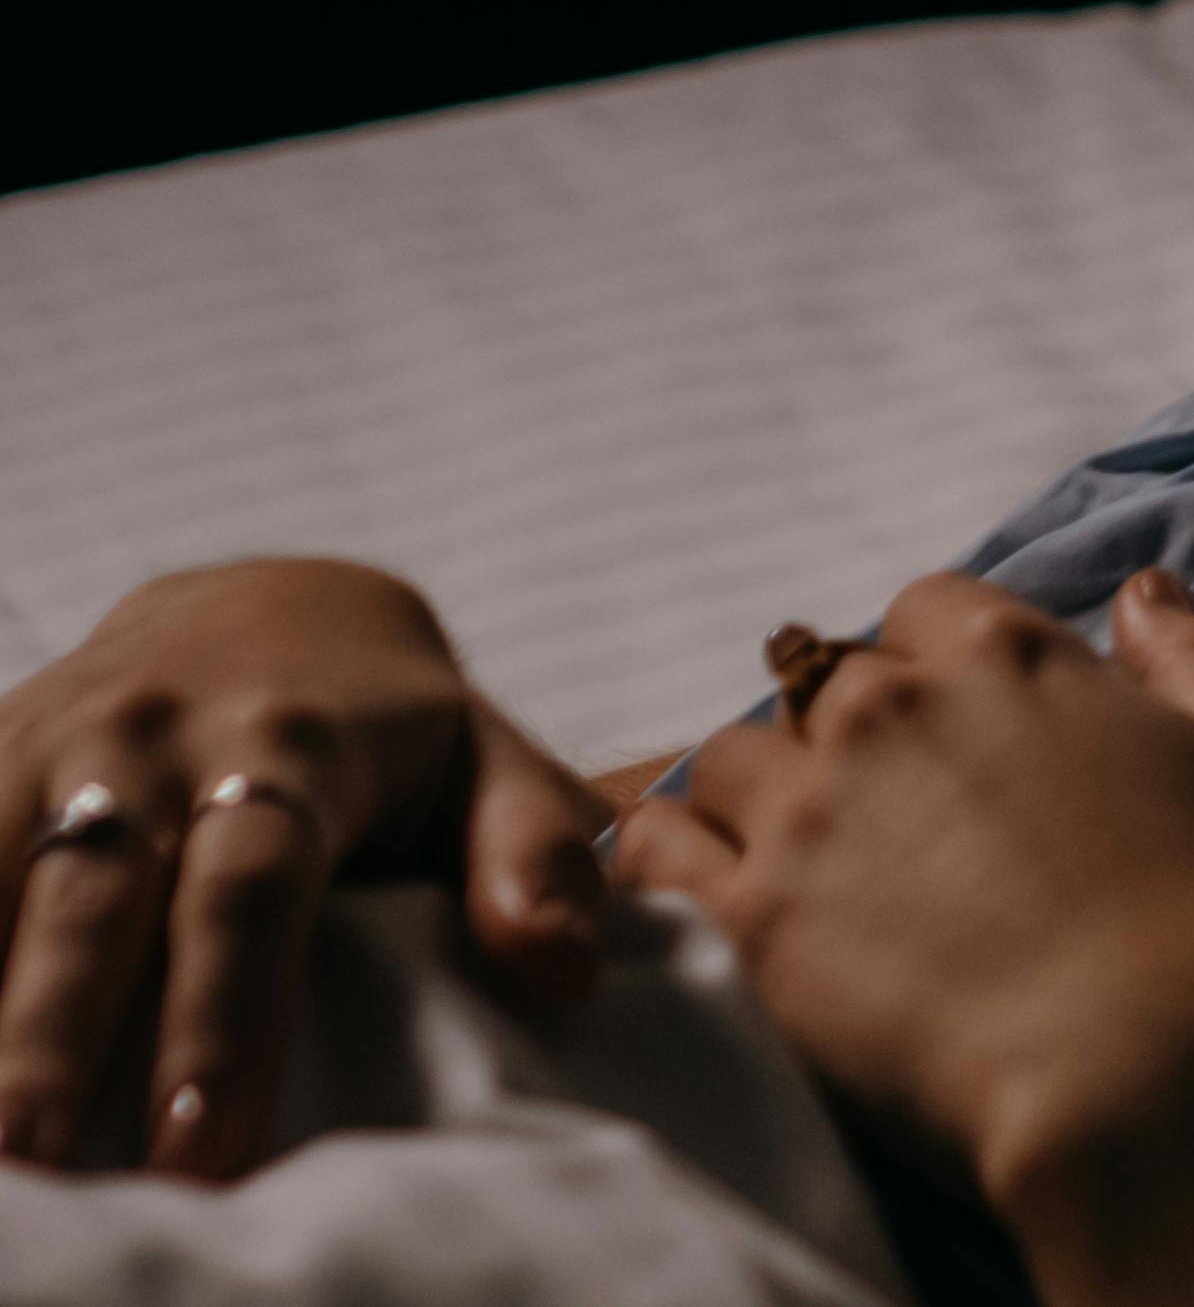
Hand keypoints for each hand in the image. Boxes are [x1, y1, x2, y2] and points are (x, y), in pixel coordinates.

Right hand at [0, 559, 607, 1175]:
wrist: (261, 605)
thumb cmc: (393, 726)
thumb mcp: (488, 761)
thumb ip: (534, 855)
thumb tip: (565, 972)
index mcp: (291, 742)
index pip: (253, 891)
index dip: (225, 1016)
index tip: (202, 1148)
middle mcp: (151, 738)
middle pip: (95, 904)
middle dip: (55, 1041)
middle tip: (38, 1165)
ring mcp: (46, 749)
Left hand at [616, 568, 1193, 1216]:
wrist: (1148, 1074)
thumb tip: (1145, 588)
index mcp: (1010, 659)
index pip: (930, 608)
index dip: (943, 663)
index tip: (965, 729)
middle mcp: (893, 711)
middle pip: (828, 681)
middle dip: (856, 734)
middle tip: (897, 817)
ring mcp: (810, 811)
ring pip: (732, 756)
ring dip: (761, 793)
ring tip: (803, 860)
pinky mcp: (752, 917)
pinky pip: (657, 850)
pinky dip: (668, 855)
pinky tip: (702, 886)